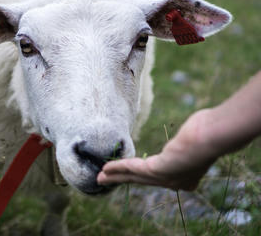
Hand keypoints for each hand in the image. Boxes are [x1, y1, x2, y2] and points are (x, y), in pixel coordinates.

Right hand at [97, 110, 215, 190]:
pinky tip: (106, 168)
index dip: (141, 175)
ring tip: (101, 177)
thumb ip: (188, 139)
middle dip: (123, 179)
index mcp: (186, 177)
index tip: (130, 173)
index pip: (158, 177)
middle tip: (108, 181)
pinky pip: (132, 169)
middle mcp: (175, 182)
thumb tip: (194, 129)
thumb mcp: (195, 137)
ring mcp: (166, 179)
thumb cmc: (208, 133)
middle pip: (143, 181)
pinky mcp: (156, 171)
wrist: (209, 138)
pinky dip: (118, 168)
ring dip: (115, 176)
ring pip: (134, 177)